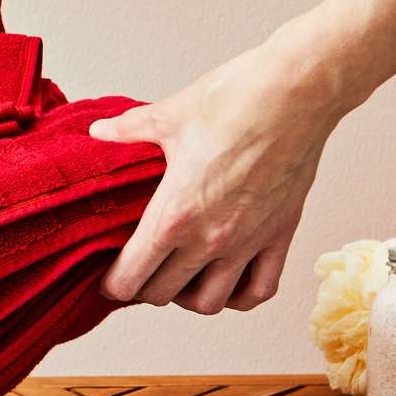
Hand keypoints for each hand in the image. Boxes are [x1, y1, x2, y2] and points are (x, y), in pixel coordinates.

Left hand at [89, 0, 395, 312]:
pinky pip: (260, 289)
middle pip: (163, 295)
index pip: (131, 278)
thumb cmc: (234, 100)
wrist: (296, 92)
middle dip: (144, 288)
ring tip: (181, 275)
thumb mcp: (168, 116)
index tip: (109, 279)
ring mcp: (248, 242)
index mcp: (174, 214)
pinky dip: (240, 294)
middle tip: (139, 271)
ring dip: (189, 297)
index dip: (113, 285)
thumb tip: (99, 131)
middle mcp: (210, 239)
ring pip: (210, 303)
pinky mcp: (280, 235)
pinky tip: (227, 276)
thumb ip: (129, 130)